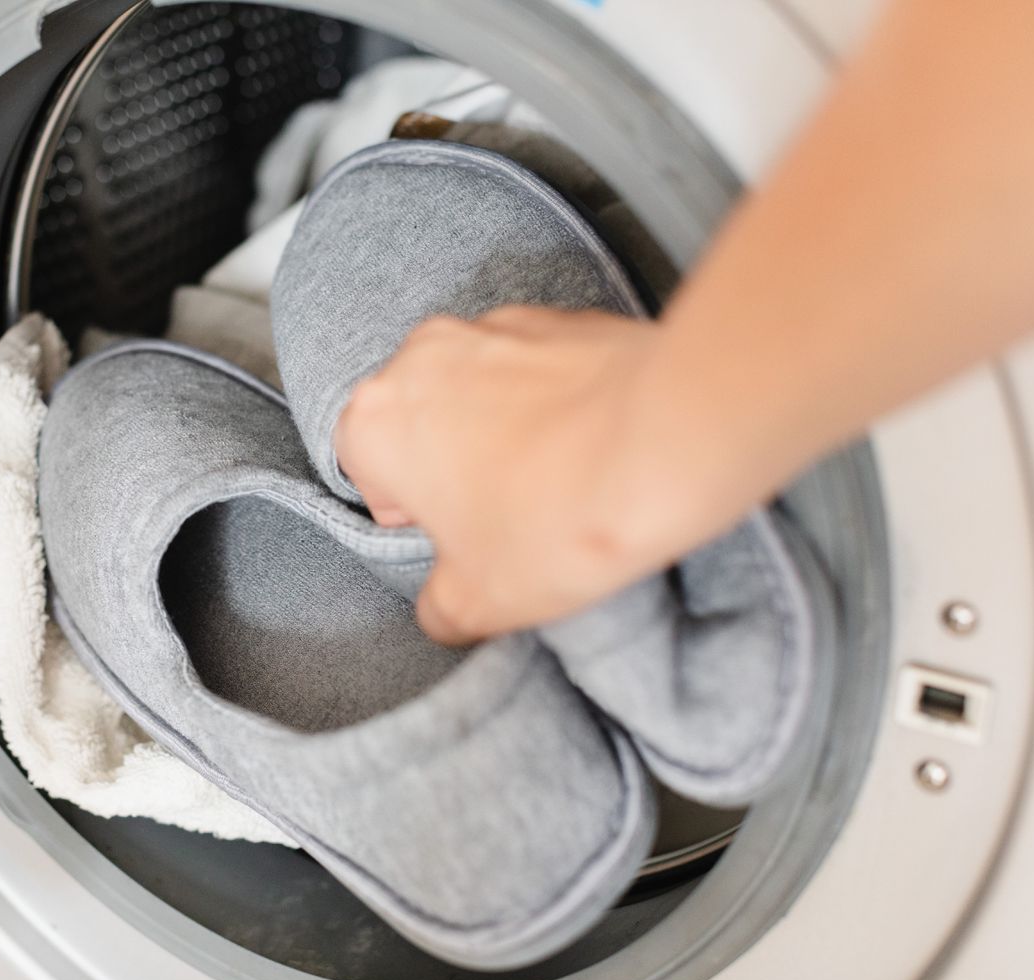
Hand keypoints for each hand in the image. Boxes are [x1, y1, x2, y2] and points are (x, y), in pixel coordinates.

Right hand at [336, 307, 765, 643]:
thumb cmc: (563, 516)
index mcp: (377, 420)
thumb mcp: (480, 604)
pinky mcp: (559, 316)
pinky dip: (554, 398)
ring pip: (477, 387)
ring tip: (558, 477)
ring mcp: (493, 326)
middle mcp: (422, 356)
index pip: (362, 470)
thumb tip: (443, 607)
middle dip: (451, 462)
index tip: (453, 536)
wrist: (671, 443)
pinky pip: (537, 365)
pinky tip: (593, 442)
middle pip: (418, 420)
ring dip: (501, 426)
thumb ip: (439, 608)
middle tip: (507, 512)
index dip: (409, 512)